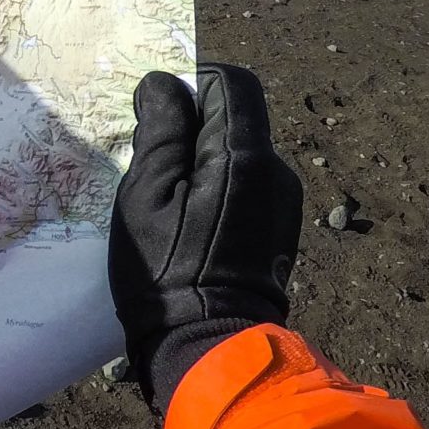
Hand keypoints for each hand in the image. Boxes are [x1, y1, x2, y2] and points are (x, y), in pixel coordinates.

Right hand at [107, 65, 301, 409]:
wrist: (208, 346)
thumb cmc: (165, 271)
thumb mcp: (145, 196)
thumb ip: (160, 131)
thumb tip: (164, 82)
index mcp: (244, 156)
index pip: (231, 83)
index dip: (191, 84)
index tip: (157, 114)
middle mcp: (277, 170)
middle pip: (235, 117)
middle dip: (192, 127)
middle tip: (152, 163)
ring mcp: (284, 201)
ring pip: (240, 151)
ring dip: (203, 160)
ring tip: (167, 200)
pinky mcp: (279, 227)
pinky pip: (248, 183)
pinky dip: (218, 187)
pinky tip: (190, 223)